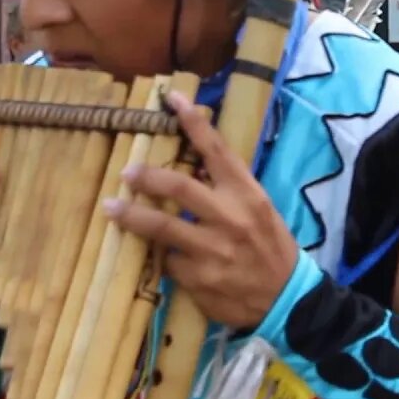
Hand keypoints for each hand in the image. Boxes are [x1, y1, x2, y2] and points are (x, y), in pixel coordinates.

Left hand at [104, 90, 298, 329]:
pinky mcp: (199, 278)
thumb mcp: (258, 210)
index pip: (217, 150)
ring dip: (132, 216)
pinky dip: (163, 257)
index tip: (172, 99)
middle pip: (179, 187)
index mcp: (248, 195)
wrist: (287, 299)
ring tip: (111, 208)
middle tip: (127, 172)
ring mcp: (213, 250)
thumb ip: (227, 189)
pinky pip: (169, 261)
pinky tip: (161, 257)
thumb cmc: (270, 248)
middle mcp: (230, 218)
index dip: (193, 123)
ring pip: (162, 227)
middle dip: (147, 177)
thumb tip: (191, 166)